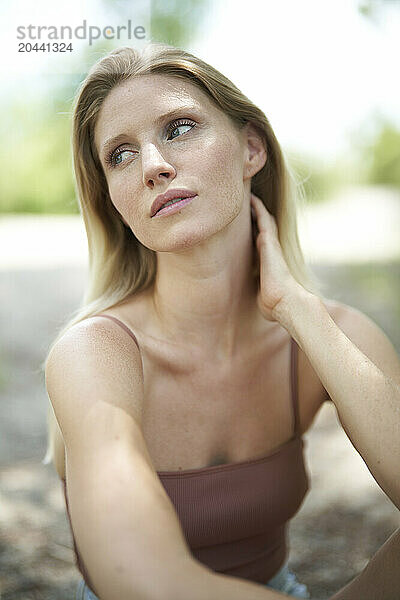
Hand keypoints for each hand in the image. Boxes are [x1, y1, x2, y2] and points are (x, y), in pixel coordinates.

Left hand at [251, 193, 304, 321]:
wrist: (286, 302)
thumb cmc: (274, 304)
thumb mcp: (262, 296)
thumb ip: (260, 292)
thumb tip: (260, 301)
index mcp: (269, 262)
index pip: (261, 244)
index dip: (256, 233)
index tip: (249, 225)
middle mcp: (272, 250)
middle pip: (265, 228)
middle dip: (258, 216)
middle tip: (250, 203)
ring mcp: (271, 244)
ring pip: (264, 219)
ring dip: (258, 207)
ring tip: (249, 195)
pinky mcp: (268, 241)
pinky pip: (263, 218)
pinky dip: (257, 207)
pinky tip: (250, 197)